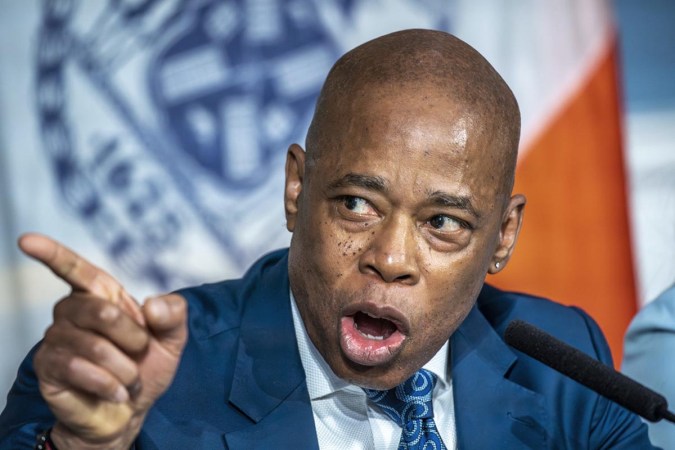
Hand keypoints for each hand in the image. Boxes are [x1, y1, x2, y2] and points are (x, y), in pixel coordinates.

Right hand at [19, 233, 187, 448]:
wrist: (131, 411)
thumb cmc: (147, 367)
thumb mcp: (172, 339)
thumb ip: (174, 315)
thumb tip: (152, 305)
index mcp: (101, 295)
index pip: (75, 269)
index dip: (53, 253)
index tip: (28, 239)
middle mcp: (72, 311)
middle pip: (102, 311)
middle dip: (133, 339)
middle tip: (140, 355)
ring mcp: (56, 338)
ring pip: (94, 346)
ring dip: (124, 369)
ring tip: (128, 379)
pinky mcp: (49, 367)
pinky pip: (79, 369)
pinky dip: (108, 384)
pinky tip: (116, 392)